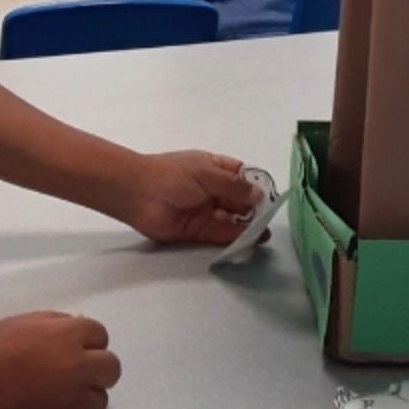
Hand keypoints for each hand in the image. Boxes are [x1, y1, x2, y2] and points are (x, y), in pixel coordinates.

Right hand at [0, 311, 121, 408]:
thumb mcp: (25, 323)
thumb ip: (57, 325)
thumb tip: (76, 330)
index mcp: (70, 337)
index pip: (101, 335)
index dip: (88, 341)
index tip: (76, 348)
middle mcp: (79, 370)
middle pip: (111, 369)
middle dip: (97, 369)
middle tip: (76, 373)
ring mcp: (71, 404)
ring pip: (99, 402)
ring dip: (85, 397)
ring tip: (59, 397)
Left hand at [120, 151, 262, 247]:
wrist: (137, 194)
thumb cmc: (173, 175)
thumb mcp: (207, 174)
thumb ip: (234, 187)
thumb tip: (259, 196)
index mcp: (212, 167)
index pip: (240, 175)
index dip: (255, 185)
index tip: (270, 196)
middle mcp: (211, 189)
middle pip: (238, 199)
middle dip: (254, 208)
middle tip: (269, 220)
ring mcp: (204, 210)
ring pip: (231, 219)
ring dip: (247, 226)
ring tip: (264, 234)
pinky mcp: (196, 230)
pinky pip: (220, 234)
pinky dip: (234, 238)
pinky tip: (249, 241)